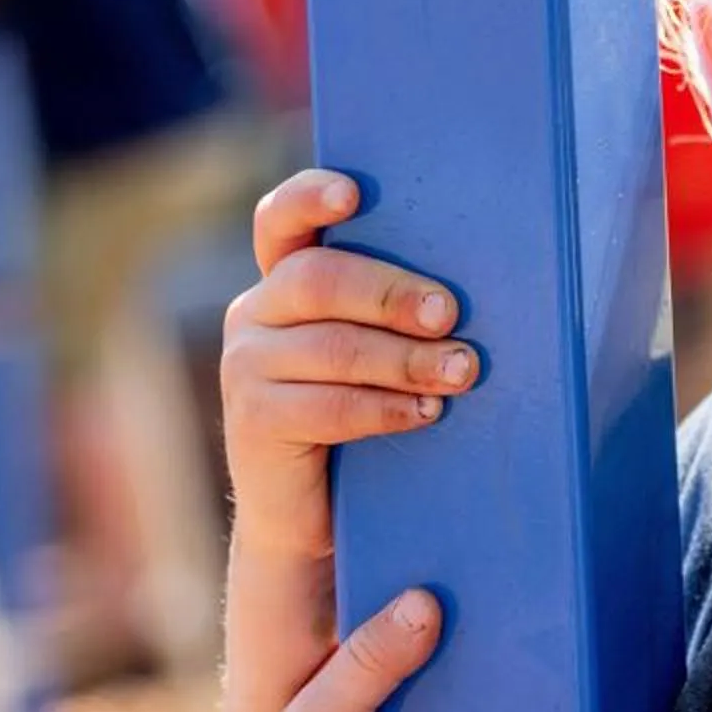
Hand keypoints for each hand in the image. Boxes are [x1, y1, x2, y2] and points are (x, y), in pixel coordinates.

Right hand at [219, 169, 481, 572]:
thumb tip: (465, 292)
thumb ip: (397, 312)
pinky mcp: (252, 422)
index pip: (281, 221)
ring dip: (405, 359)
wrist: (314, 517)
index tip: (351, 194)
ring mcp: (245, 367)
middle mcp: (255, 313)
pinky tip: (425, 413)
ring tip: (460, 371)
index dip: (309, 198)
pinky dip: (384, 407)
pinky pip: (327, 406)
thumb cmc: (366, 415)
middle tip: (449, 313)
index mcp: (284, 280)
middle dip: (390, 293)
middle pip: (318, 280)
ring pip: (332, 347)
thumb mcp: (377, 351)